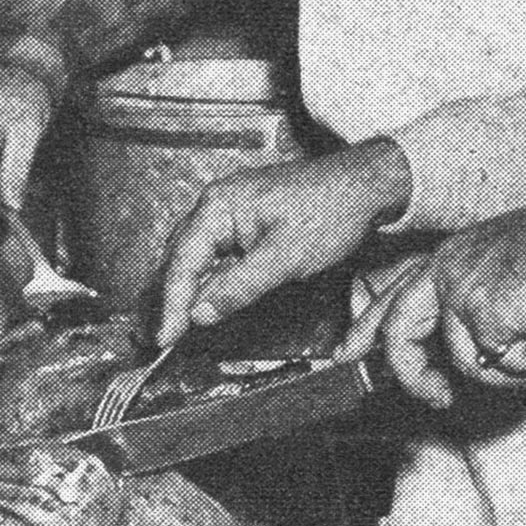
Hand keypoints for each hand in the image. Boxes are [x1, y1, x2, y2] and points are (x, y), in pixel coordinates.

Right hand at [157, 139, 411, 348]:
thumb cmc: (330, 213)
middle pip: (181, 257)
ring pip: (196, 255)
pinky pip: (217, 252)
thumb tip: (198, 315)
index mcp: (218, 206)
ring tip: (174, 325)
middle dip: (170, 298)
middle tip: (160, 337)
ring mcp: (231, 209)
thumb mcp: (284, 258)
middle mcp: (217, 203)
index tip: (163, 339)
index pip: (182, 262)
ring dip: (186, 289)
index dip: (171, 305)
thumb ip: (238, 288)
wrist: (365, 186)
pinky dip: (208, 278)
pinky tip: (206, 300)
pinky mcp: (247, 219)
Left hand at [367, 198, 525, 406]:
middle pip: (398, 331)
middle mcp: (447, 266)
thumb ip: (481, 300)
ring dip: (514, 367)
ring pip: (463, 361)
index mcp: (451, 253)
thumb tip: (479, 347)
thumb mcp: (512, 270)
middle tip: (438, 399)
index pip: (393, 294)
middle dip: (413, 376)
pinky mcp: (484, 313)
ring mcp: (461, 289)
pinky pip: (500, 364)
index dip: (366, 328)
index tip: (346, 356)